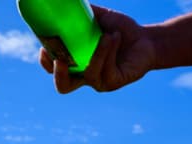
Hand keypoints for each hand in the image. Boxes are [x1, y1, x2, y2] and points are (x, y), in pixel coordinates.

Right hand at [39, 6, 156, 93]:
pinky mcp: (115, 82)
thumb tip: (66, 0)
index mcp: (77, 64)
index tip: (45, 48)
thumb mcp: (99, 18)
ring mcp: (100, 82)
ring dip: (96, 53)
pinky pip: (106, 69)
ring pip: (89, 74)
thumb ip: (83, 13)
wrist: (147, 40)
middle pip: (63, 86)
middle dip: (58, 74)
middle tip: (60, 59)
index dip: (46, 63)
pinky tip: (115, 37)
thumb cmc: (121, 30)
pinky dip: (109, 50)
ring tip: (106, 35)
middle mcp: (86, 76)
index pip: (54, 70)